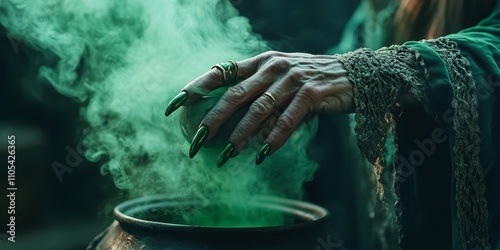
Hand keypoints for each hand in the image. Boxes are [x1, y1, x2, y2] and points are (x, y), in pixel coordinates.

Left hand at [165, 51, 353, 166]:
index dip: (195, 87)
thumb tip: (229, 118)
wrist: (353, 75)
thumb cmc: (311, 81)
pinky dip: (275, 137)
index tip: (173, 105)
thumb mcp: (281, 78)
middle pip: (235, 94)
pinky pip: (289, 118)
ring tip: (226, 156)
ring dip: (241, 135)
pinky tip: (264, 154)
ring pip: (259, 108)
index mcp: (261, 62)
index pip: (221, 72)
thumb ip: (258, 91)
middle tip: (197, 142)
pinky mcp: (312, 92)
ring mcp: (293, 78)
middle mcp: (273, 67)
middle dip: (212, 119)